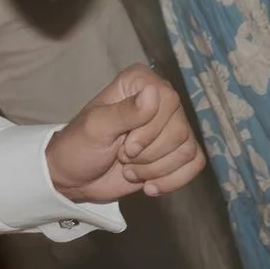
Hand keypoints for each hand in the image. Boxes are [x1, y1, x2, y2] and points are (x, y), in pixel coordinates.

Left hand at [46, 65, 205, 201]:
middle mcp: (160, 99)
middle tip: (123, 157)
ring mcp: (170, 126)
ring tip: (131, 170)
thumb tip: (154, 93)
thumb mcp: (96, 128)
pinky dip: (172, 180)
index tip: (126, 146)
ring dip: (155, 170)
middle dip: (149, 155)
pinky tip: (149, 185)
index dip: (150, 130)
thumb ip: (125, 111)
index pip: (168, 100)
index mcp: (140, 82)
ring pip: (187, 150)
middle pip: (180, 130)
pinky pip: (195, 164)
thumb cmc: (79, 147)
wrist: (75, 179)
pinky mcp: (175, 152)